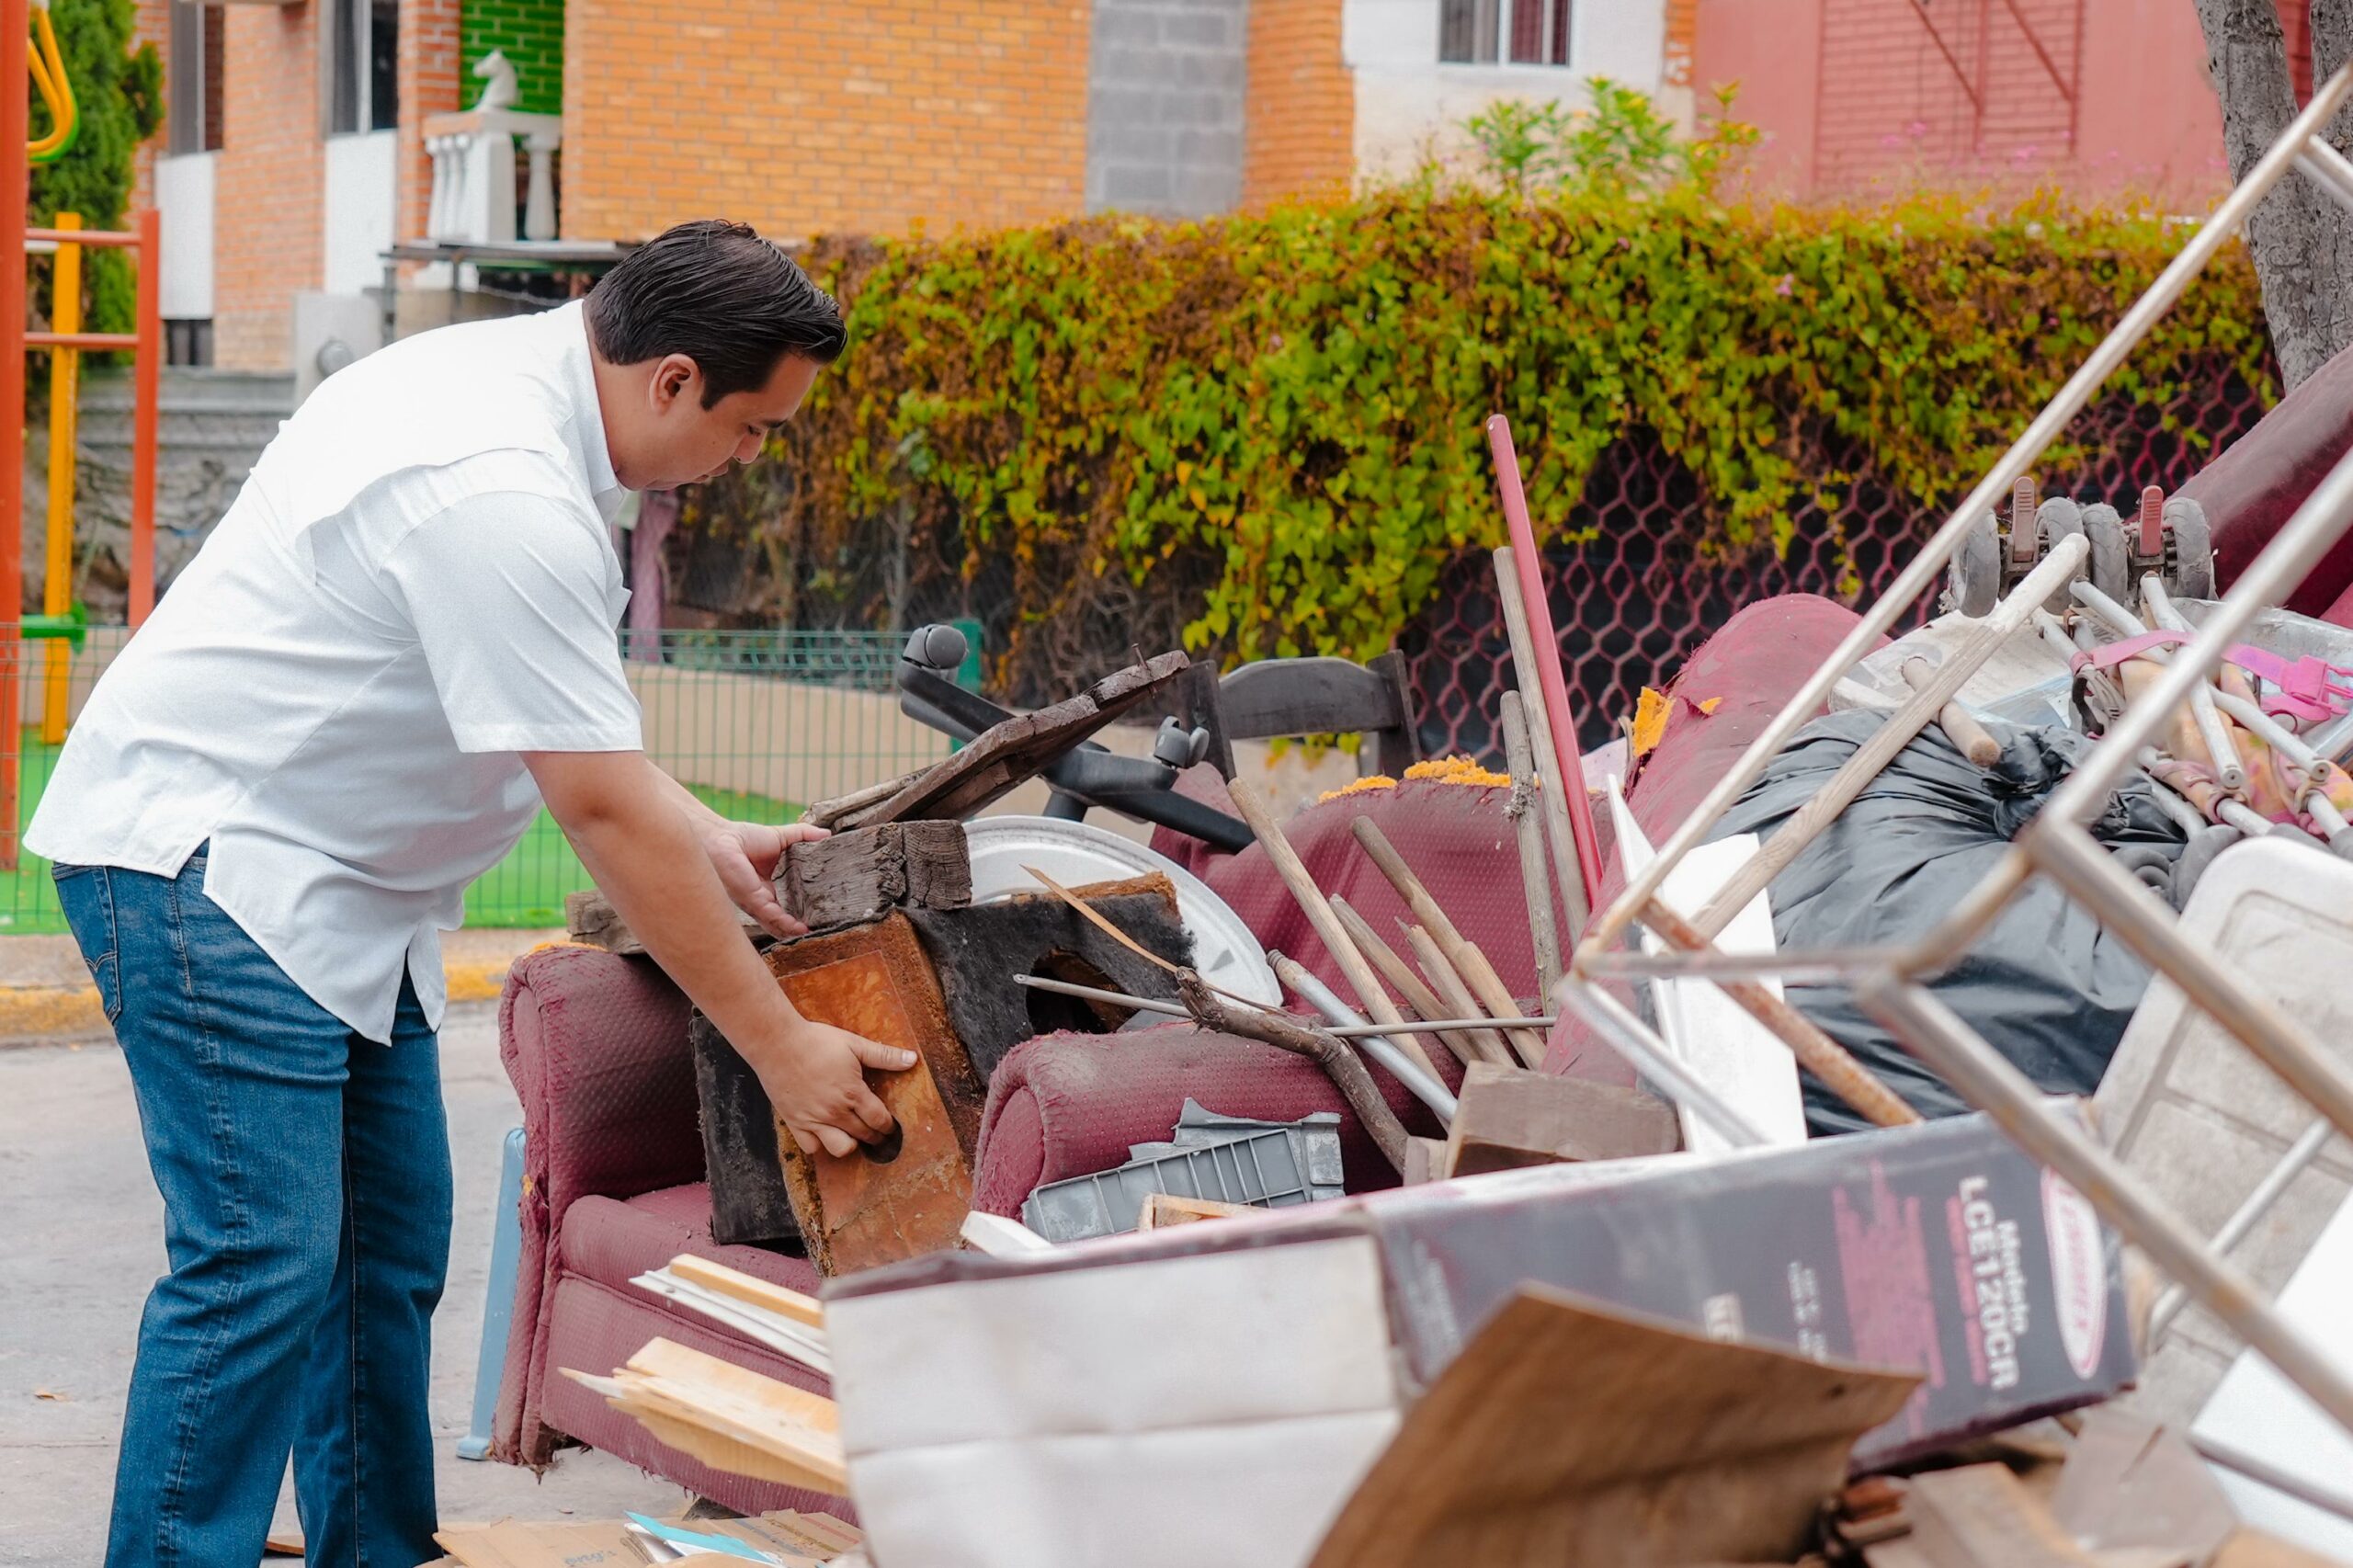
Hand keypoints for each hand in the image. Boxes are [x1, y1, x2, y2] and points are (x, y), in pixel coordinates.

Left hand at [703, 819, 831, 939]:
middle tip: (822, 929)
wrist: (719, 838)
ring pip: (779, 924)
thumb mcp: (781, 836)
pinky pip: (772, 917)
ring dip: (794, 931)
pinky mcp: (753, 900)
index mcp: (770, 887)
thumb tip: (827, 834)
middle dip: (800, 927)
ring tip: (813, 934)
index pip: (790, 905)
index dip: (805, 912)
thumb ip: (804, 835)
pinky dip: (786, 925)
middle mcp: (764, 899)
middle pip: (785, 920)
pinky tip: (800, 929)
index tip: (823, 914)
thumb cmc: (743, 838)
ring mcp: (758, 903)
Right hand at [752, 1017, 914, 1158]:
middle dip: (875, 1136)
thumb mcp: (854, 1044)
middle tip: (878, 1133)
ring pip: (840, 1148)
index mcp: (853, 1093)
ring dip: (851, 1144)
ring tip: (853, 1135)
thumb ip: (884, 1055)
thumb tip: (913, 1059)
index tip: (891, 1126)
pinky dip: (819, 1145)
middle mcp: (835, 1111)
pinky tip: (824, 1134)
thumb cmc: (816, 1041)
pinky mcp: (795, 1122)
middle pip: (864, 1134)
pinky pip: (811, 1148)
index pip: (879, 1119)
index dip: (888, 1125)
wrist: (776, 1043)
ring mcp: (814, 1120)